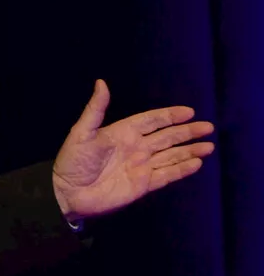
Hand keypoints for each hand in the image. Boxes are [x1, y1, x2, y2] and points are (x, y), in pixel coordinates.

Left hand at [51, 80, 214, 222]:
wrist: (67, 192)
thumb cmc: (72, 161)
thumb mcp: (82, 133)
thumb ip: (95, 109)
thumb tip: (101, 82)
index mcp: (123, 133)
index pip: (151, 121)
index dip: (169, 116)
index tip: (189, 112)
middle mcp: (135, 148)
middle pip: (167, 137)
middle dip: (187, 132)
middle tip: (208, 127)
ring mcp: (140, 166)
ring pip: (171, 155)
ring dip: (189, 150)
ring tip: (209, 146)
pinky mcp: (143, 185)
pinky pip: (166, 175)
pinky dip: (182, 169)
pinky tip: (197, 163)